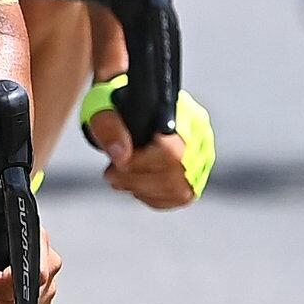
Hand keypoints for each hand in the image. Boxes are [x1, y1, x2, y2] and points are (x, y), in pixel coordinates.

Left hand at [80, 84, 213, 209]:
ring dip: (142, 190)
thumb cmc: (118, 106)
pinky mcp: (194, 176)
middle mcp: (200, 136)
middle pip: (177, 175)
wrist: (130, 108)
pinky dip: (151, 196)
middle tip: (111, 173)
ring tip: (119, 177)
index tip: (118, 163)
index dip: (142, 164)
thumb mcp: (103, 109)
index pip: (173, 152)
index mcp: (184, 114)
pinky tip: (135, 184)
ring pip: (179, 191)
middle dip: (136, 180)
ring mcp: (201, 158)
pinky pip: (177, 198)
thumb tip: (122, 156)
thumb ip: (108, 127)